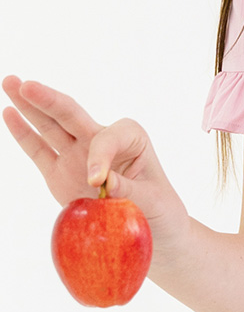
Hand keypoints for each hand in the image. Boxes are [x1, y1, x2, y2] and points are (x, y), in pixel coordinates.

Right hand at [2, 76, 189, 261]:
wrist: (151, 229)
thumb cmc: (160, 211)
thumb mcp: (154, 202)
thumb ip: (130, 191)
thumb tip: (103, 182)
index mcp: (131, 139)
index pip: (108, 138)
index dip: (99, 157)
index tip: (96, 182)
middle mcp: (102, 139)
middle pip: (73, 115)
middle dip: (49, 100)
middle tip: (27, 85)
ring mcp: (78, 154)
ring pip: (51, 126)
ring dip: (30, 106)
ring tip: (10, 82)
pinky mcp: (61, 172)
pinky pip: (40, 151)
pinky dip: (24, 134)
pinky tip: (9, 113)